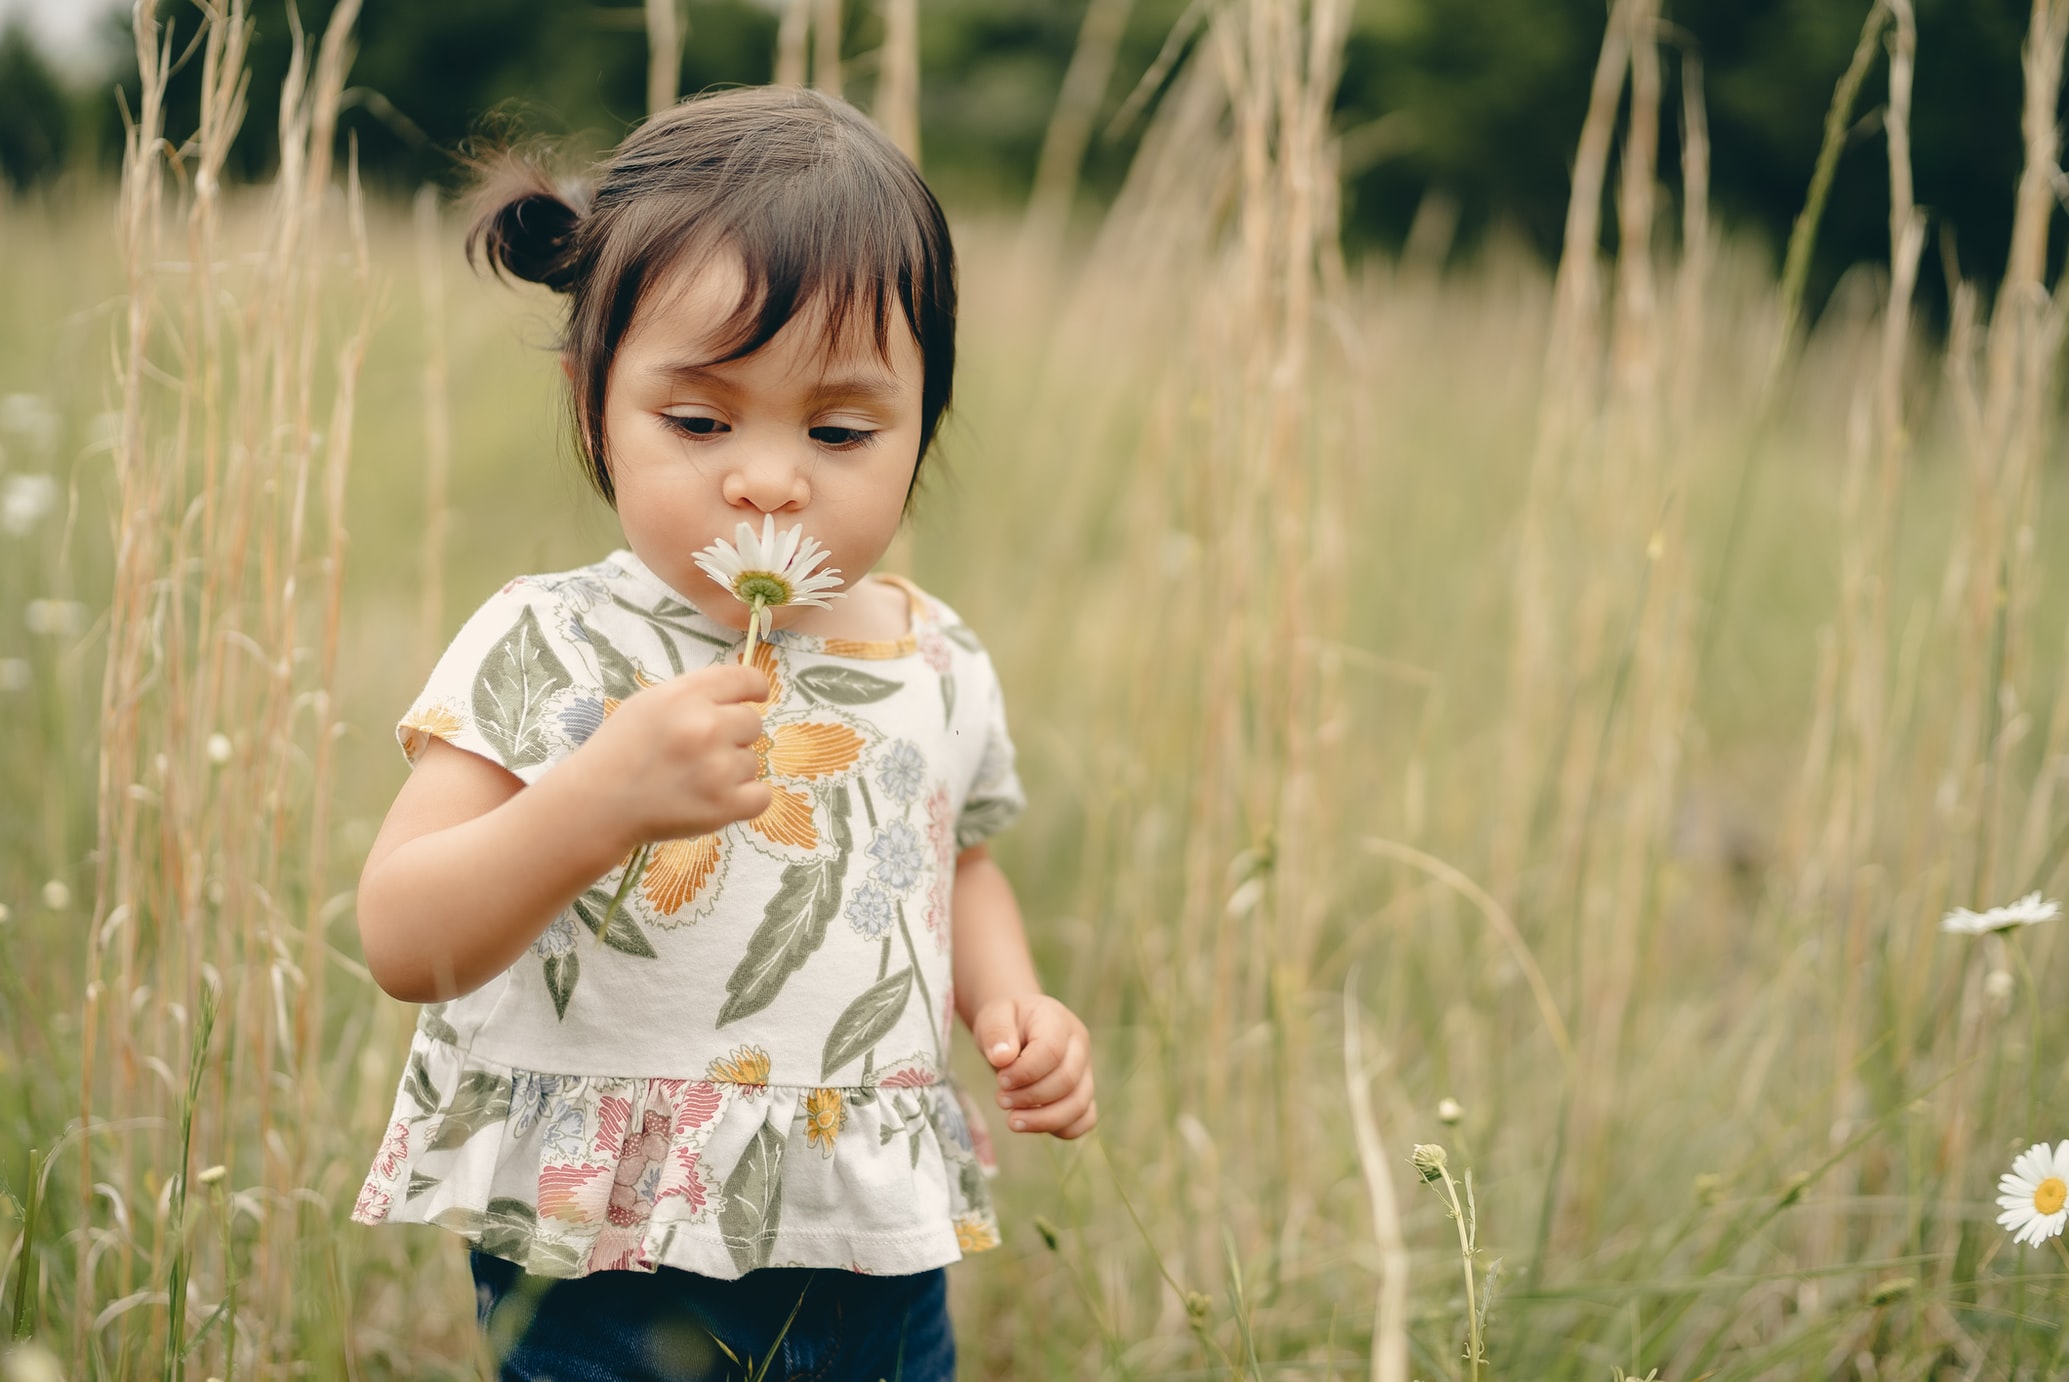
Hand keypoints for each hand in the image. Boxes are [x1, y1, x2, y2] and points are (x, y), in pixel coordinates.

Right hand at [574, 663, 771, 846]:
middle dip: (735, 735)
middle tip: (702, 751)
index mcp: (685, 696)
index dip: (755, 688)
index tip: (756, 697)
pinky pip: (761, 796)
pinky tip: (717, 798)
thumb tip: (739, 695)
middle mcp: (705, 726)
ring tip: (695, 779)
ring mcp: (717, 768)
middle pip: (754, 723)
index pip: (745, 679)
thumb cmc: (621, 750)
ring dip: (732, 771)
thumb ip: (694, 695)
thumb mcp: (650, 703)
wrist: (597, 804)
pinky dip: (745, 799)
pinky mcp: (724, 806)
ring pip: (753, 761)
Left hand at [972, 995, 1095, 1138]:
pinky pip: (1085, 1119)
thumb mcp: (993, 1016)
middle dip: (1030, 1097)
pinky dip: (1061, 1129)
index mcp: (1058, 1021)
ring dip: (1044, 1120)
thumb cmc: (1005, 1021)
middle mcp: (1079, 1046)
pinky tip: (1033, 1124)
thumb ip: (996, 1033)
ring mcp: (1085, 1071)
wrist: (1015, 1027)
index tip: (1000, 1081)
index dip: (1025, 1073)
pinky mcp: (1083, 1093)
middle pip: (1067, 1081)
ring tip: (1012, 1120)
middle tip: (1001, 1100)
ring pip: (1079, 1105)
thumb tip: (1002, 1058)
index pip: (1051, 1052)